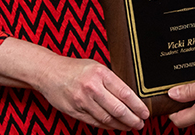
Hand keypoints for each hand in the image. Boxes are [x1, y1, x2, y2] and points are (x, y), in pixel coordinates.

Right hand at [35, 56, 149, 130]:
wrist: (49, 73)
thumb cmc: (75, 68)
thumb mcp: (96, 66)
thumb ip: (111, 80)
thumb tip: (130, 96)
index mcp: (101, 73)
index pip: (125, 93)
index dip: (137, 106)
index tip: (145, 112)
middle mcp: (92, 87)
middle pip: (118, 109)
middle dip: (132, 119)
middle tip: (141, 124)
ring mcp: (83, 101)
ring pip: (107, 119)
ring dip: (121, 125)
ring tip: (130, 127)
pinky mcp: (75, 112)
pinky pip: (95, 123)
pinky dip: (107, 127)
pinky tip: (115, 127)